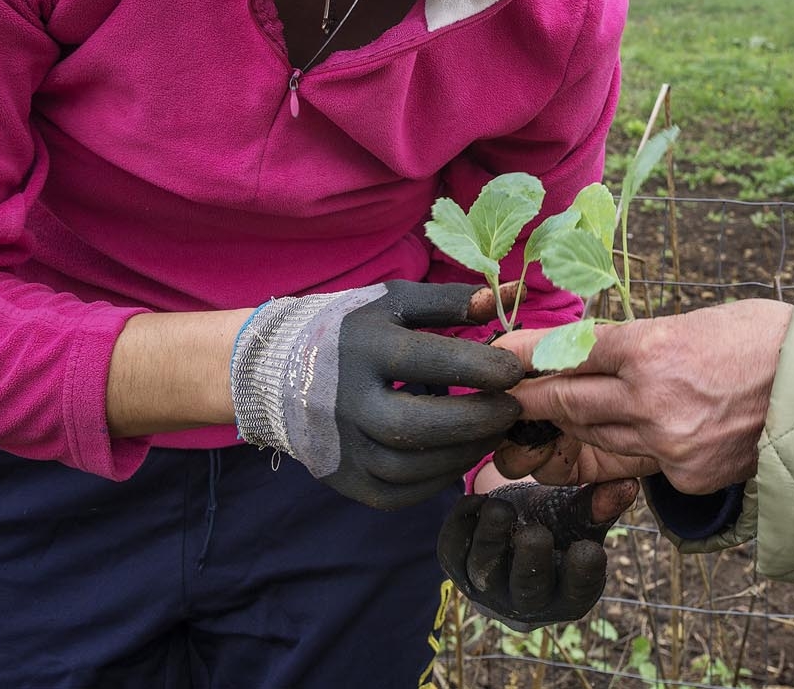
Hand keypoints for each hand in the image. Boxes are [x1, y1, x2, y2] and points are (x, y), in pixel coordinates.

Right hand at [230, 280, 522, 509]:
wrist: (278, 371)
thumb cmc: (350, 329)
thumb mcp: (394, 302)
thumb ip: (448, 302)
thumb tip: (499, 299)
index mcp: (362, 348)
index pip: (428, 361)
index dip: (480, 367)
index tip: (516, 369)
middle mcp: (346, 401)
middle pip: (418, 425)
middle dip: (477, 420)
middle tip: (514, 409)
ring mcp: (341, 446)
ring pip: (410, 466)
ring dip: (463, 453)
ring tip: (494, 432)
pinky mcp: (342, 478)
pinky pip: (397, 493)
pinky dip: (437, 480)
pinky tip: (460, 455)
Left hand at [438, 480, 639, 629]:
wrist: (518, 518)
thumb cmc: (558, 522)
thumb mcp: (579, 517)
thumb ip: (597, 506)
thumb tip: (626, 486)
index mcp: (566, 595)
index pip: (577, 594)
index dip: (582, 577)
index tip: (589, 550)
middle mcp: (525, 601)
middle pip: (527, 591)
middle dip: (529, 564)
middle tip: (535, 534)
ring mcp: (487, 588)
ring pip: (484, 572)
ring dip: (490, 540)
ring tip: (500, 509)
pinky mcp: (456, 567)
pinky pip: (452, 552)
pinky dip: (460, 526)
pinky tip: (476, 501)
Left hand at [493, 300, 791, 495]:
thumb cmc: (763, 339)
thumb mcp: (693, 323)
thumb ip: (640, 344)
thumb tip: (591, 353)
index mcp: (649, 348)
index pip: (566, 353)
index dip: (526, 356)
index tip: (498, 358)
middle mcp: (649, 399)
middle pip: (568, 402)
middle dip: (532, 401)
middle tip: (506, 399)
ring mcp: (667, 443)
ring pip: (596, 438)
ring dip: (571, 429)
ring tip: (548, 421)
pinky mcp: (685, 474)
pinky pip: (638, 464)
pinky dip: (626, 450)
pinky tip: (620, 439)